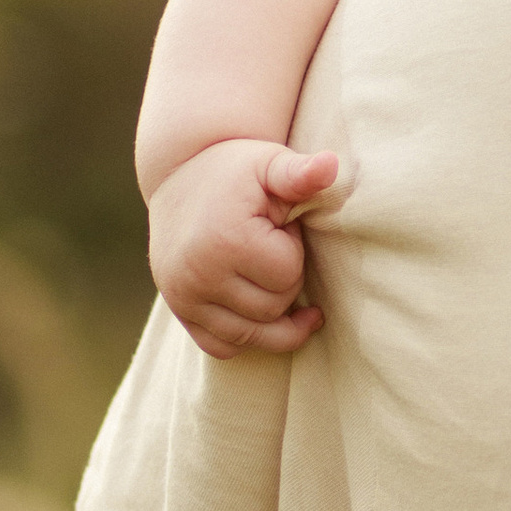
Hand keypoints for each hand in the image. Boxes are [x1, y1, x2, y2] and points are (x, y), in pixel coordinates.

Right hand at [147, 141, 340, 359]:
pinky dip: (244, 337)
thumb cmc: (236, 169)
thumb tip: (331, 165)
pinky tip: (259, 312)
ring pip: (252, 336)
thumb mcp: (269, 163)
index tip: (278, 226)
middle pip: (272, 309)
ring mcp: (184, 298)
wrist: (181, 173)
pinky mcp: (179, 310)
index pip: (287, 275)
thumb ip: (300, 173)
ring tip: (272, 276)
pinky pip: (221, 346)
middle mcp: (197, 275)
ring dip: (272, 313)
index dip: (292, 250)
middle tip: (268, 244)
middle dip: (283, 280)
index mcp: (224, 240)